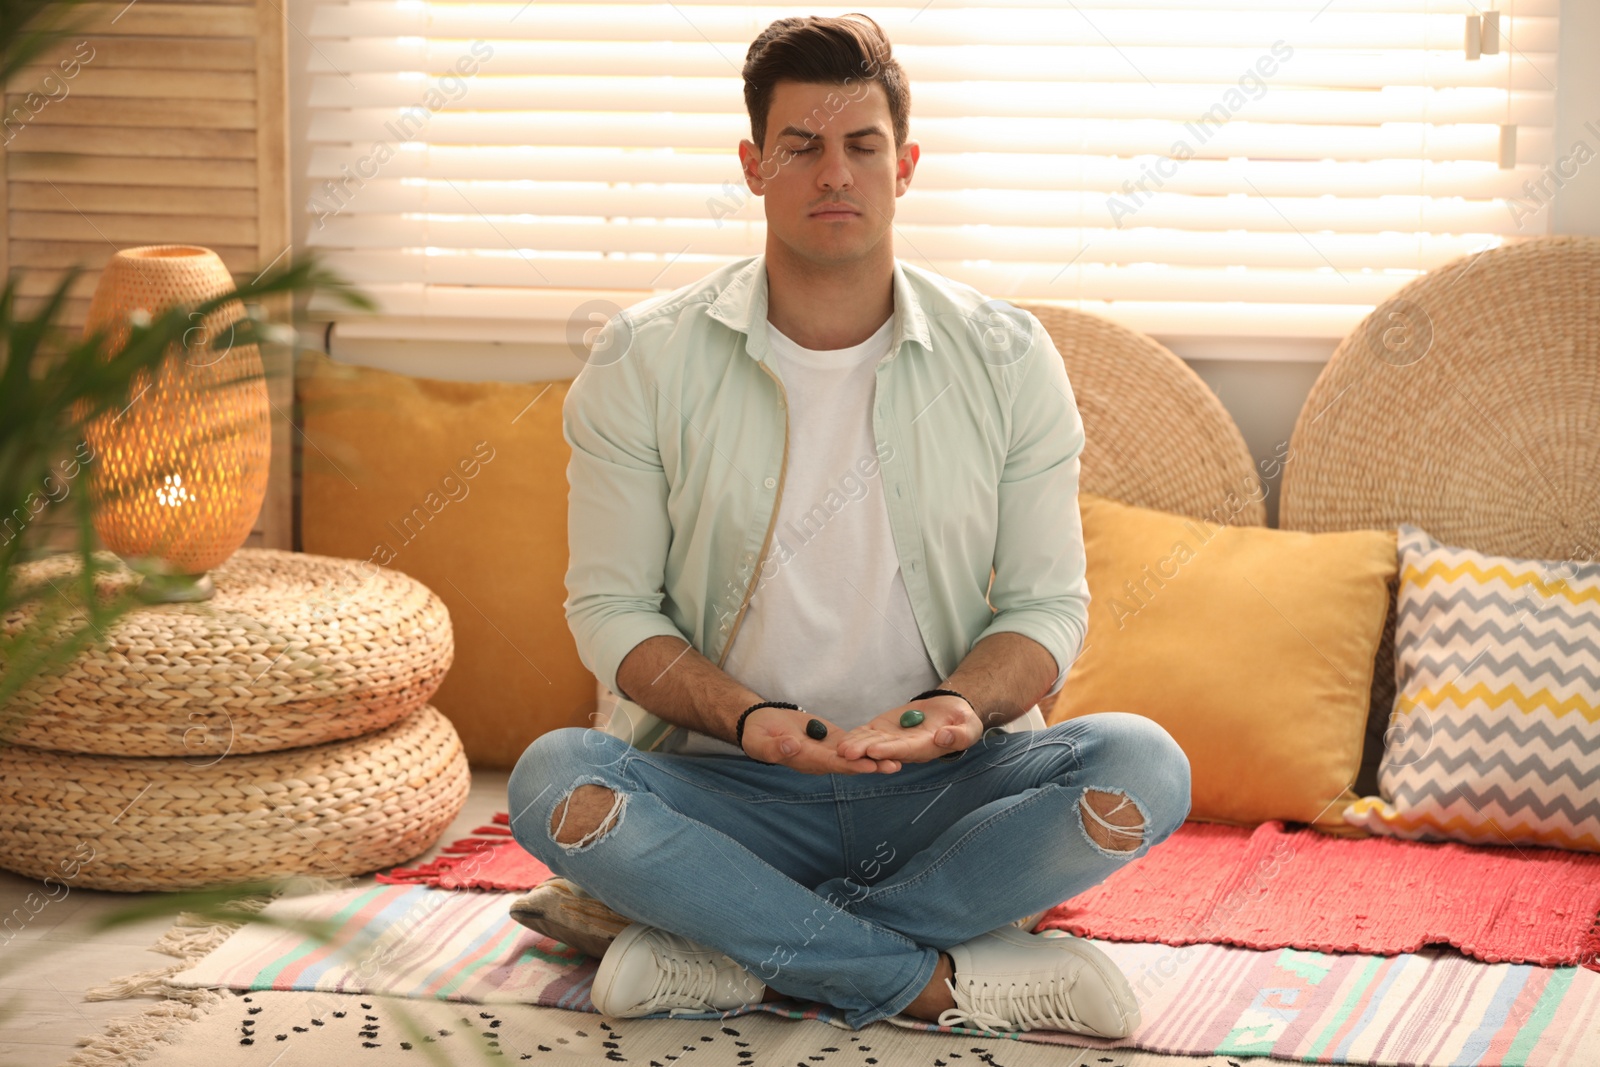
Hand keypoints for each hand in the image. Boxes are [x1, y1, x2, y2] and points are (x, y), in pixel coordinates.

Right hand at [739, 705, 900, 774]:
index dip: (850, 766)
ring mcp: (827, 750)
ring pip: (854, 755)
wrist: (761, 724)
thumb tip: (791, 747)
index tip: (868, 767)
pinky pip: (851, 743)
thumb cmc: (757, 735)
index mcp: (805, 760)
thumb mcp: (760, 742)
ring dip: (875, 756)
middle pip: (849, 763)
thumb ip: (775, 747)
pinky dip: (867, 743)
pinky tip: (885, 743)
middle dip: (872, 764)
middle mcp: (820, 759)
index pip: (831, 764)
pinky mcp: (831, 739)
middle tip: (895, 765)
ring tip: (899, 757)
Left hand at [834, 694, 982, 765]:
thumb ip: (959, 735)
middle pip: (883, 749)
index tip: (874, 749)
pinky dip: (857, 736)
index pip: (905, 750)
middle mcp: (906, 748)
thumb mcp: (969, 726)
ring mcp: (894, 739)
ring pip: (872, 743)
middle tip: (847, 753)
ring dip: (856, 745)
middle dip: (865, 751)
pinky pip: (870, 733)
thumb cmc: (962, 722)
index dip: (889, 750)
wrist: (950, 711)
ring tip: (839, 748)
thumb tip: (943, 738)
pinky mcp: (886, 729)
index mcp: (925, 748)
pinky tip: (842, 739)